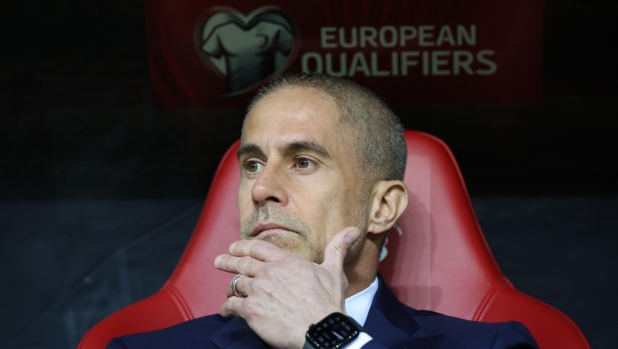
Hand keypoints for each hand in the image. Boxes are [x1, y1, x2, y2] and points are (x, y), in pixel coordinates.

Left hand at [214, 226, 360, 348]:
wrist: (320, 330)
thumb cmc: (328, 303)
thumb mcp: (334, 272)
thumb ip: (337, 248)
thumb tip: (353, 230)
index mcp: (287, 261)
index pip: (258, 248)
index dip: (243, 246)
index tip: (234, 247)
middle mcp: (269, 272)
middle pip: (242, 263)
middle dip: (228, 261)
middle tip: (220, 261)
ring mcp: (258, 291)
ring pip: (236, 284)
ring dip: (230, 287)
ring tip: (227, 289)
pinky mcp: (251, 310)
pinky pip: (232, 305)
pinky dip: (227, 308)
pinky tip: (225, 310)